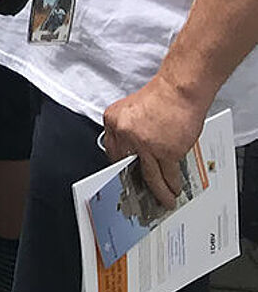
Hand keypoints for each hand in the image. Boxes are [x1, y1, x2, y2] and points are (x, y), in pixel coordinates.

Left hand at [103, 76, 209, 208]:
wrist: (179, 91)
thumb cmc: (161, 98)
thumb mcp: (130, 110)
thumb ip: (126, 129)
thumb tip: (129, 151)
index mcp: (113, 120)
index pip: (112, 151)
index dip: (120, 168)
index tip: (125, 178)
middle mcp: (125, 132)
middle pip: (127, 166)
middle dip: (136, 184)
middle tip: (142, 196)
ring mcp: (144, 144)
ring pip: (149, 176)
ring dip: (158, 191)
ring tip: (163, 200)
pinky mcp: (166, 151)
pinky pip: (167, 174)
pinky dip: (172, 184)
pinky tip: (174, 189)